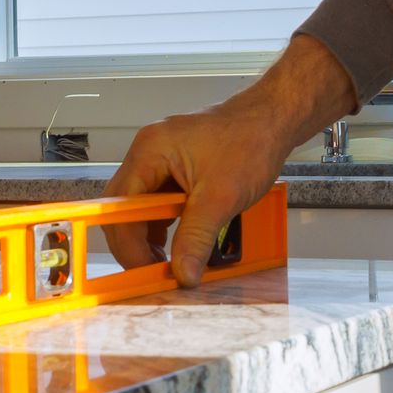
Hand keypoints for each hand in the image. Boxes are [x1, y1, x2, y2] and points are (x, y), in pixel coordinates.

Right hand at [103, 35, 357, 286]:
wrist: (272, 120)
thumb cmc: (250, 139)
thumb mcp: (221, 197)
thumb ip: (197, 238)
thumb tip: (183, 272)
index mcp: (149, 152)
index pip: (119, 207)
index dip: (129, 244)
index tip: (145, 271)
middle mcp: (148, 154)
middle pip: (123, 208)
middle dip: (137, 243)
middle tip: (156, 271)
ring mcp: (161, 160)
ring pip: (140, 208)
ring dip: (152, 236)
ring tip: (172, 260)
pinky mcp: (175, 169)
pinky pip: (159, 202)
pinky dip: (168, 225)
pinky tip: (183, 241)